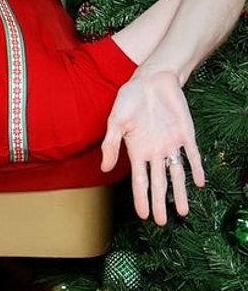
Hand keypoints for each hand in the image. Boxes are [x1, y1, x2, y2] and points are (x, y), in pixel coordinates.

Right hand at [100, 70, 205, 224]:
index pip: (139, 180)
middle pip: (159, 183)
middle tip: (161, 222)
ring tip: (183, 212)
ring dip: (180, 193)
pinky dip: (197, 168)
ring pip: (177, 174)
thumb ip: (110, 145)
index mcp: (136, 150)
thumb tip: (103, 169)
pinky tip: (199, 182)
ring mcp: (171, 144)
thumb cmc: (129, 98)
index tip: (143, 216)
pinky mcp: (186, 135)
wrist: (152, 79)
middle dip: (160, 203)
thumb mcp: (115, 121)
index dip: (141, 198)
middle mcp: (155, 151)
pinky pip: (193, 155)